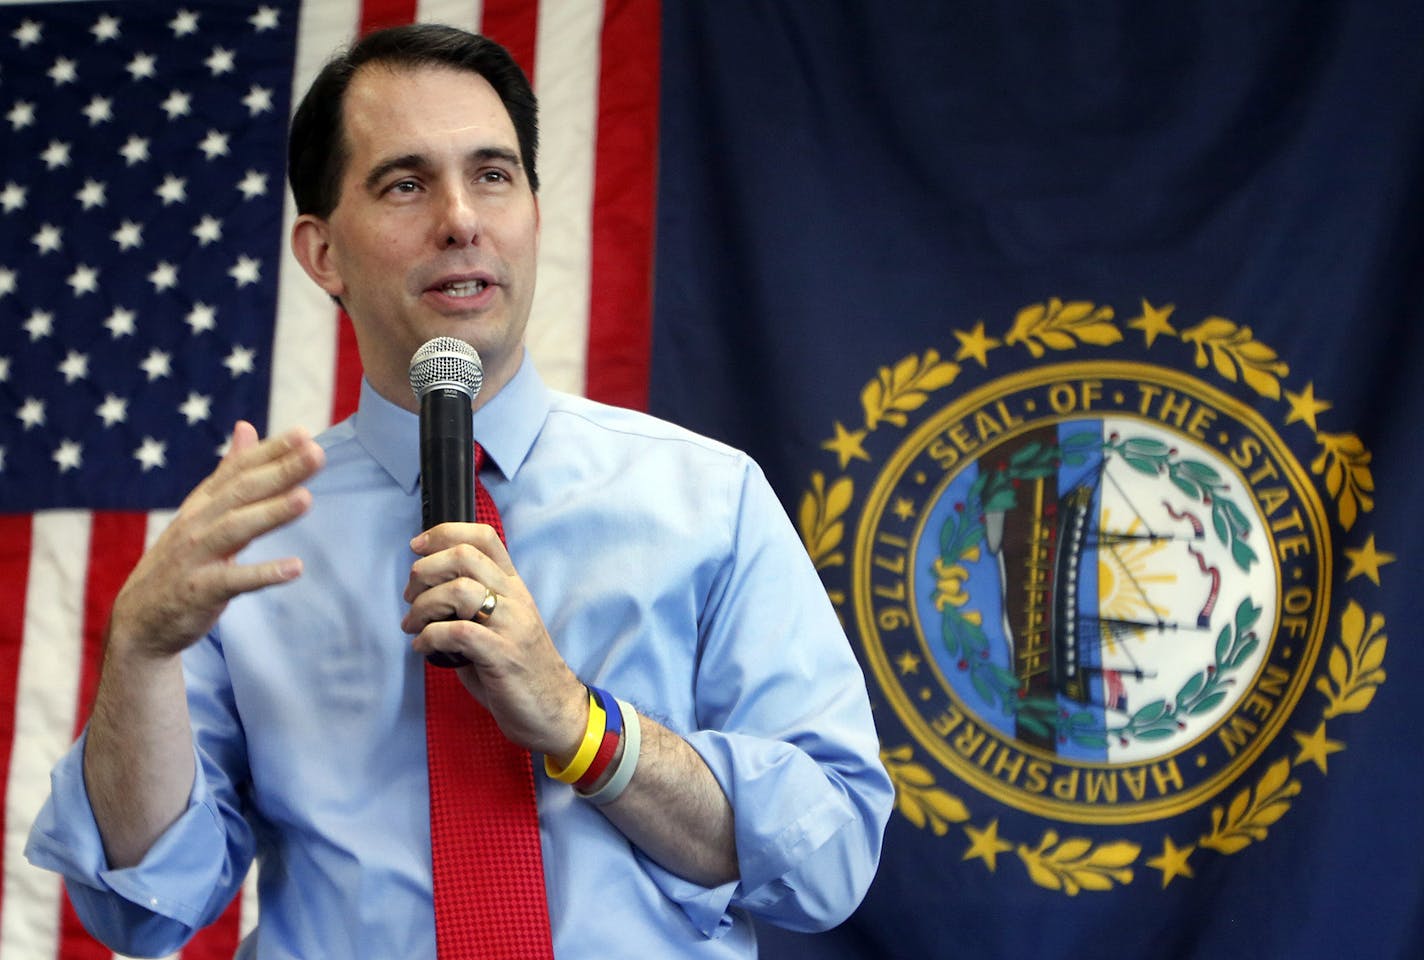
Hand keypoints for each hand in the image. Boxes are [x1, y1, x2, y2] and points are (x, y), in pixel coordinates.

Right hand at [108, 421, 325, 660]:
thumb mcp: (201, 512)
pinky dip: (263, 574)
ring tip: (306, 499)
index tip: (304, 434)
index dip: (270, 451)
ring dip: (272, 513)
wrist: (140, 620)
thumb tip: (247, 427)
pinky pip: (234, 581)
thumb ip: (228, 473)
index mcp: (203, 503)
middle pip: (242, 492)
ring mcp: (196, 556)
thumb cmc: (181, 560)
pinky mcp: (199, 591)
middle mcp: (197, 523)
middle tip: (317, 454)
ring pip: (236, 529)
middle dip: (280, 471)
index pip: (239, 470)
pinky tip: (295, 568)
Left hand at [403, 523, 586, 758]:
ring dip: (424, 605)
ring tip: (413, 625)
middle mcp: (515, 599)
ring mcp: (511, 625)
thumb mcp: (498, 629)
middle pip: (466, 556)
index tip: (417, 546)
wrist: (555, 711)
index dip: (445, 533)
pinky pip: (458, 632)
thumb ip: (469, 611)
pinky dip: (430, 637)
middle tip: (411, 595)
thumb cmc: (521, 673)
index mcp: (513, 587)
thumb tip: (425, 604)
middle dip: (425, 570)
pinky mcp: (503, 655)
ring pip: (460, 589)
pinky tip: (423, 647)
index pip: (485, 538)